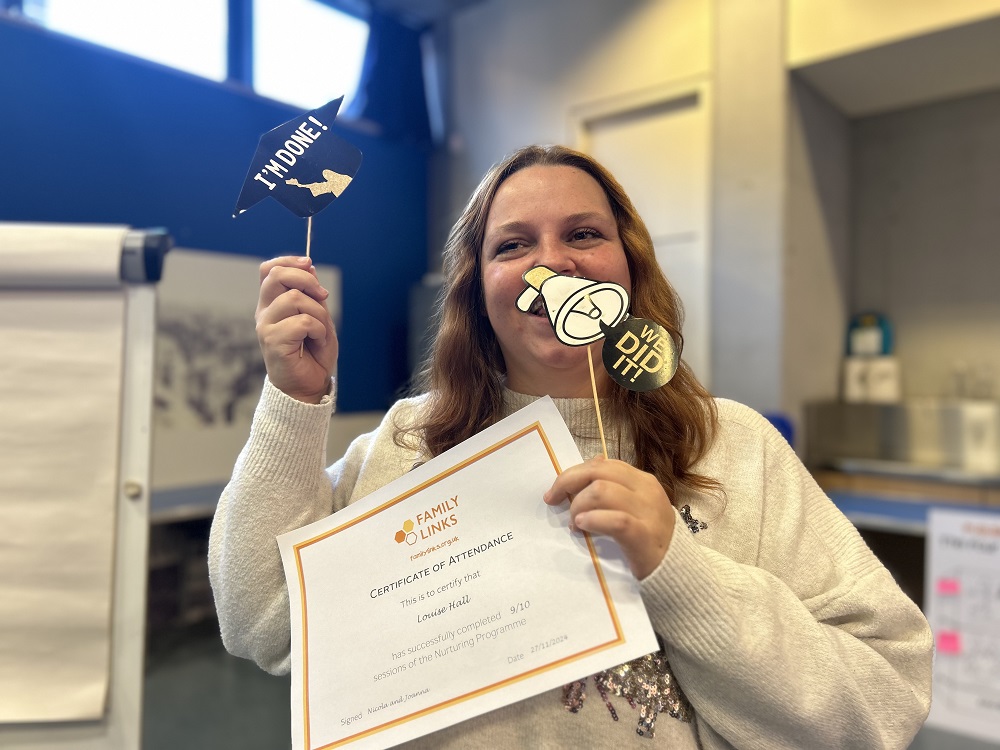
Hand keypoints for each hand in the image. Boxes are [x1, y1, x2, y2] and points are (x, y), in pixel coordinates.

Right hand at [255, 256, 337, 402]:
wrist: (308, 386)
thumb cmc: (313, 354)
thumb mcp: (319, 317)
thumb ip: (313, 295)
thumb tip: (310, 267)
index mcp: (272, 304)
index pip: (269, 270)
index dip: (289, 261)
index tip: (309, 264)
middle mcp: (265, 313)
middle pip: (277, 276)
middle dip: (306, 279)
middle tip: (323, 295)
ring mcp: (266, 326)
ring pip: (295, 298)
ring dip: (318, 313)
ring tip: (321, 331)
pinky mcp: (272, 341)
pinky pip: (302, 322)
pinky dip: (318, 329)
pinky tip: (318, 341)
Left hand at [543, 456, 675, 579]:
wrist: (677, 570)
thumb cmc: (649, 538)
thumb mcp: (634, 506)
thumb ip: (615, 485)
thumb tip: (593, 461)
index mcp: (643, 481)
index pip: (604, 465)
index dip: (575, 473)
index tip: (557, 491)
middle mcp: (646, 490)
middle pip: (598, 472)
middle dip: (568, 483)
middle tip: (555, 501)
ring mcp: (648, 512)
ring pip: (602, 491)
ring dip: (579, 505)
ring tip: (575, 523)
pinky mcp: (645, 536)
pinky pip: (615, 521)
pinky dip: (593, 520)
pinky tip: (582, 526)